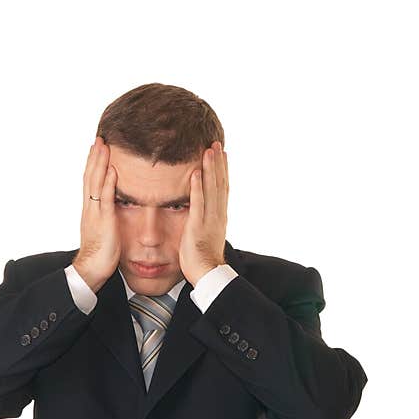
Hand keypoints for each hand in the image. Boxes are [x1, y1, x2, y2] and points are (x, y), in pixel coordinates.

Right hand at [73, 136, 119, 292]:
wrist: (91, 269)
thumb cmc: (100, 253)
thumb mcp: (103, 229)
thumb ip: (106, 216)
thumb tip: (113, 207)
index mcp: (90, 209)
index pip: (90, 182)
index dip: (92, 164)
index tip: (96, 148)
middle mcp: (90, 208)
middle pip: (90, 177)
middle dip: (95, 157)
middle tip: (99, 139)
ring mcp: (95, 213)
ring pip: (96, 183)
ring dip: (100, 163)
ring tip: (103, 146)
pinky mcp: (104, 221)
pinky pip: (106, 199)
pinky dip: (108, 183)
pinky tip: (112, 170)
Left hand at [179, 140, 228, 285]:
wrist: (208, 274)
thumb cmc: (204, 260)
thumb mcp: (207, 236)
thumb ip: (206, 222)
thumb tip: (202, 215)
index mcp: (220, 216)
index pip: (223, 188)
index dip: (223, 170)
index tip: (222, 154)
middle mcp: (217, 214)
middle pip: (220, 183)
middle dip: (218, 163)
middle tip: (216, 144)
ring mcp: (209, 219)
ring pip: (212, 189)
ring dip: (210, 168)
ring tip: (209, 150)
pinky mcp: (198, 225)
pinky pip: (198, 203)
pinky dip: (197, 188)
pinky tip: (195, 173)